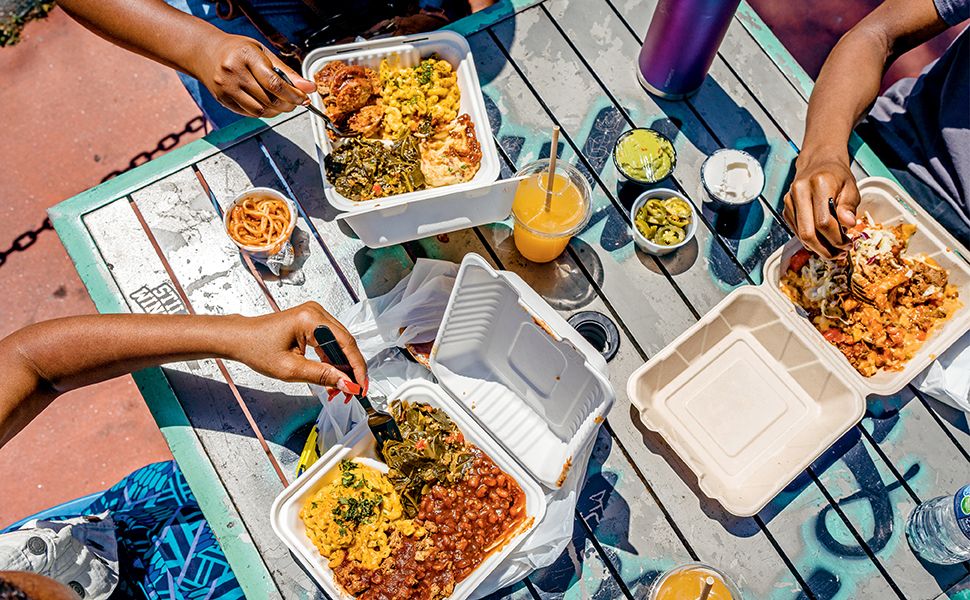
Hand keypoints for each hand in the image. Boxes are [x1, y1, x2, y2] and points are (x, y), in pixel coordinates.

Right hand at [194, 34, 316, 118]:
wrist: (205, 52)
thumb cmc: (237, 50)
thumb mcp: (263, 53)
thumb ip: (286, 71)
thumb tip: (308, 87)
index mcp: (246, 55)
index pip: (274, 83)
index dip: (294, 94)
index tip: (305, 98)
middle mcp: (233, 72)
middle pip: (269, 99)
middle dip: (288, 104)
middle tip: (296, 101)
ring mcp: (226, 88)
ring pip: (260, 110)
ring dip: (277, 111)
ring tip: (282, 102)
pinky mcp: (223, 100)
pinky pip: (250, 113)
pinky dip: (264, 112)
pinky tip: (268, 103)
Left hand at [231, 302, 366, 395]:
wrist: (240, 339)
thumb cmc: (257, 348)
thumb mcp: (291, 369)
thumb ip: (323, 376)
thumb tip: (347, 384)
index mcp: (310, 319)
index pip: (346, 344)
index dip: (357, 368)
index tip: (360, 387)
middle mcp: (316, 312)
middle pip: (346, 343)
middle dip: (351, 370)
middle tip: (351, 392)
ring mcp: (315, 315)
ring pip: (340, 344)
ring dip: (342, 367)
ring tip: (339, 389)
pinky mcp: (312, 322)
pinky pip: (331, 342)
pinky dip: (332, 360)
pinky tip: (331, 377)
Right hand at [783, 152, 859, 258]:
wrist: (818, 163)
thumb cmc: (837, 176)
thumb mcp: (851, 187)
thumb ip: (849, 206)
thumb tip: (849, 224)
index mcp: (819, 184)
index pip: (824, 222)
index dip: (837, 238)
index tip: (848, 244)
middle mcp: (800, 192)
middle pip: (808, 232)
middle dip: (825, 249)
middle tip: (839, 254)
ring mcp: (790, 201)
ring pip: (801, 235)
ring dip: (818, 248)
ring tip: (833, 250)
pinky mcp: (786, 208)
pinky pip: (796, 231)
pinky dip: (809, 241)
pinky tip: (822, 242)